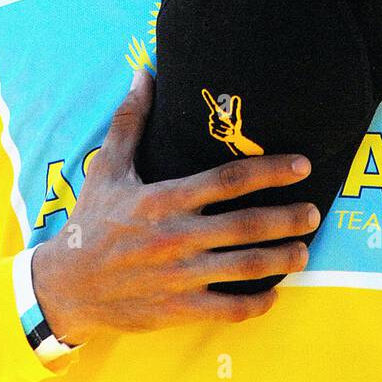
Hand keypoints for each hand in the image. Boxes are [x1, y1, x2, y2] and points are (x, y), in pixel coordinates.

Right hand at [32, 68, 316, 343]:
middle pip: (245, 226)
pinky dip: (256, 305)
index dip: (269, 170)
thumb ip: (130, 120)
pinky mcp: (177, 309)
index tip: (302, 165)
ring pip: (244, 268)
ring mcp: (178, 276)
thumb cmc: (91, 221)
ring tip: (305, 251)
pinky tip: (274, 294)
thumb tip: (144, 72)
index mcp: (163, 199)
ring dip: (281, 260)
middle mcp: (175, 237)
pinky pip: (226, 309)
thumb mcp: (107, 168)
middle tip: (315, 212)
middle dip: (287, 219)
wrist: (65, 285)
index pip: (227, 180)